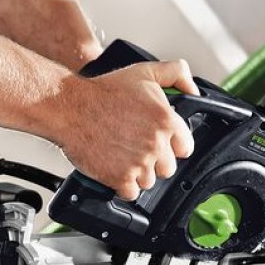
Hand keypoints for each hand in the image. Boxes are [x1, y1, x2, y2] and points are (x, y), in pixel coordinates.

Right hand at [57, 60, 198, 199]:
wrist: (71, 108)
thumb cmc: (104, 92)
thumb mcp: (145, 71)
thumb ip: (177, 74)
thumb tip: (194, 90)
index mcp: (167, 121)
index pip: (185, 147)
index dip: (171, 145)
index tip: (159, 142)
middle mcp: (156, 144)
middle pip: (167, 168)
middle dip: (154, 161)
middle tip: (135, 147)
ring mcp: (139, 164)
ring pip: (149, 181)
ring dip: (137, 173)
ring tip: (122, 155)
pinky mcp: (121, 179)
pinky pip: (131, 193)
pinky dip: (123, 185)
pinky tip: (114, 168)